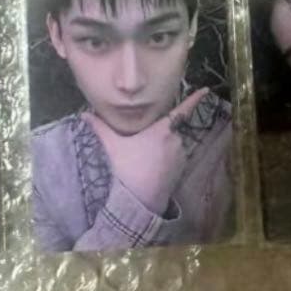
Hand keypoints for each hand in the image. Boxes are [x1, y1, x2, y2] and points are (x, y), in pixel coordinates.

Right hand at [83, 88, 210, 216]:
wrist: (140, 200)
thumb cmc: (127, 169)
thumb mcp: (113, 147)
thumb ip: (100, 128)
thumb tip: (84, 114)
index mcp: (162, 130)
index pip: (181, 110)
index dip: (195, 99)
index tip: (206, 89)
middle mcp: (176, 140)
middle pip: (170, 129)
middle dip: (159, 133)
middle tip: (143, 145)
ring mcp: (181, 155)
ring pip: (173, 143)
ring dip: (163, 146)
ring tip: (145, 159)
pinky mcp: (182, 168)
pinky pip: (176, 156)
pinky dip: (167, 157)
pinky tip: (153, 166)